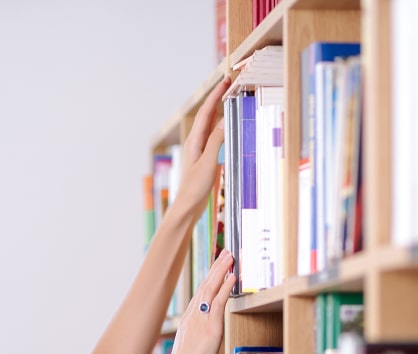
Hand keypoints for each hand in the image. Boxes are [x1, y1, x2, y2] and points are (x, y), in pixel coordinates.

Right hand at [166, 249, 235, 353]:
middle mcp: (193, 317)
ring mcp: (201, 320)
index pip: (200, 295)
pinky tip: (232, 276)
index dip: (209, 279)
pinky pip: (219, 302)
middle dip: (216, 268)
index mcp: (188, 322)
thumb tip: (202, 342)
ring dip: (221, 270)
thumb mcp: (189, 352)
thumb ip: (196, 342)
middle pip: (205, 286)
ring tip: (230, 257)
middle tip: (225, 253)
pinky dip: (226, 287)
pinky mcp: (211, 327)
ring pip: (211, 289)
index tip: (216, 268)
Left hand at [170, 77, 230, 222]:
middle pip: (207, 115)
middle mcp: (196, 143)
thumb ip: (216, 141)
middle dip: (218, 99)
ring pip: (211, 125)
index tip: (225, 81)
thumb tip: (226, 119)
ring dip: (219, 111)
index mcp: (194, 141)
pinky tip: (227, 128)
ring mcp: (200, 151)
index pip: (206, 112)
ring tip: (230, 99)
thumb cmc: (194, 188)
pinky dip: (222, 127)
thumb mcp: (207, 162)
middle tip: (229, 84)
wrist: (187, 208)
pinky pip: (214, 137)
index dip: (215, 95)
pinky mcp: (205, 160)